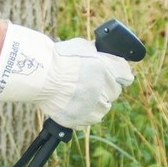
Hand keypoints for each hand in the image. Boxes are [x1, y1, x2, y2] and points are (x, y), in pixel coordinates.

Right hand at [0, 25, 134, 128]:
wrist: (41, 75)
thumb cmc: (60, 57)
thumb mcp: (83, 46)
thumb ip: (97, 53)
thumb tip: (100, 53)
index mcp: (110, 70)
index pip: (126, 75)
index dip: (118, 73)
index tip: (114, 74)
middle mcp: (107, 90)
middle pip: (114, 92)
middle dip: (105, 87)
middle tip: (89, 82)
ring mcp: (94, 107)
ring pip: (102, 108)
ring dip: (95, 102)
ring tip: (78, 94)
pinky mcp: (81, 119)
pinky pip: (87, 118)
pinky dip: (82, 112)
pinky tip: (72, 103)